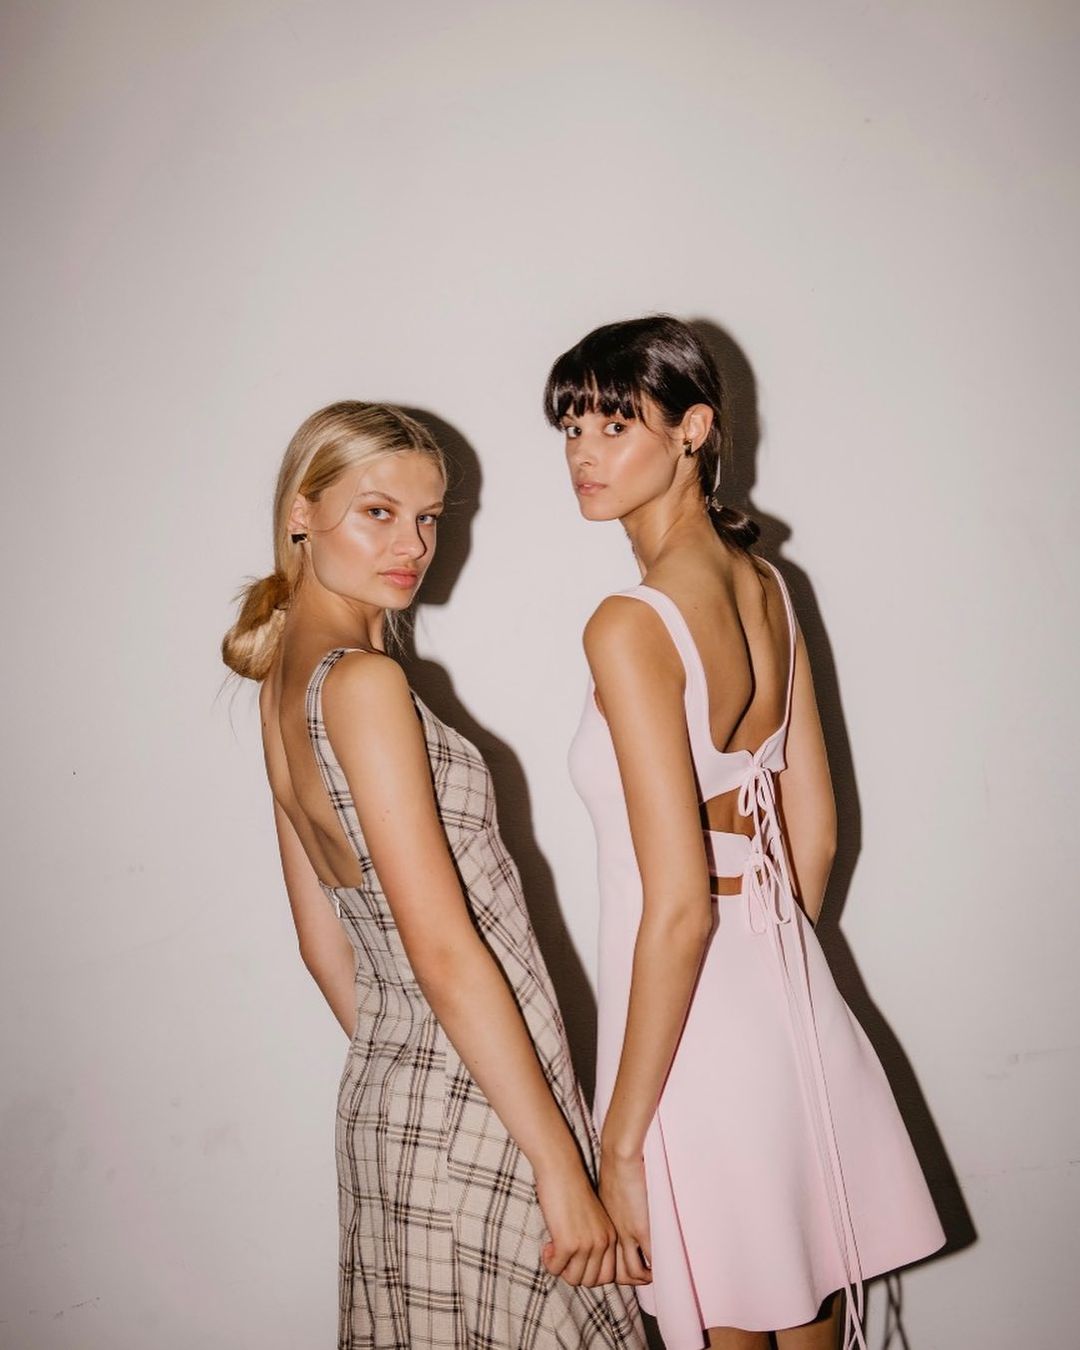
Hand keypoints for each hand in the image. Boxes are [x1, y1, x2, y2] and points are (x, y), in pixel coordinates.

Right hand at [534, 1159, 617, 1286]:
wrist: (561, 1170)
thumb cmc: (571, 1191)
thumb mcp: (592, 1219)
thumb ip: (593, 1242)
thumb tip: (582, 1271)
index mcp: (611, 1237)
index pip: (607, 1276)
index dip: (587, 1272)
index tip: (575, 1259)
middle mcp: (603, 1243)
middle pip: (591, 1281)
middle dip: (573, 1273)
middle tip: (562, 1256)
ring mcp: (587, 1244)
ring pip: (574, 1279)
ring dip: (561, 1269)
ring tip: (554, 1250)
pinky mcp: (568, 1243)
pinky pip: (556, 1269)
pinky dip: (549, 1262)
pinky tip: (547, 1245)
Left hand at [599, 1148, 651, 1284]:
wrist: (619, 1154)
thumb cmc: (618, 1167)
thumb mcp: (612, 1193)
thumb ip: (618, 1208)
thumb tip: (629, 1211)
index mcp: (606, 1227)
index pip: (609, 1261)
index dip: (619, 1269)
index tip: (635, 1267)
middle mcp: (614, 1235)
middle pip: (617, 1272)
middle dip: (631, 1279)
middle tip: (647, 1275)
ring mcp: (627, 1234)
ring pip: (631, 1274)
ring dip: (645, 1278)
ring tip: (656, 1272)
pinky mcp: (641, 1229)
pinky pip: (649, 1262)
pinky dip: (657, 1269)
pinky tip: (664, 1265)